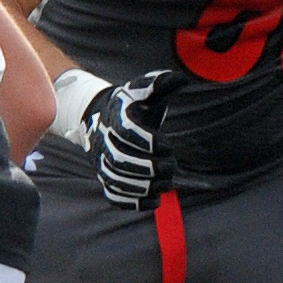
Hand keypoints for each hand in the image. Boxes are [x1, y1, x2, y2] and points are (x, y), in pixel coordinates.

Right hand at [84, 70, 187, 209]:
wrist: (106, 118)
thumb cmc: (134, 105)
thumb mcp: (144, 91)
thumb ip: (160, 83)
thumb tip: (180, 79)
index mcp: (115, 116)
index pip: (125, 130)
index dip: (146, 140)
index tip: (166, 144)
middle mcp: (104, 140)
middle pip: (119, 159)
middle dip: (147, 167)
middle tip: (170, 166)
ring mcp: (102, 161)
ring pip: (115, 180)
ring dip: (142, 186)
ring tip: (166, 184)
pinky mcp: (105, 178)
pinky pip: (113, 195)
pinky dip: (132, 203)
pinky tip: (154, 201)